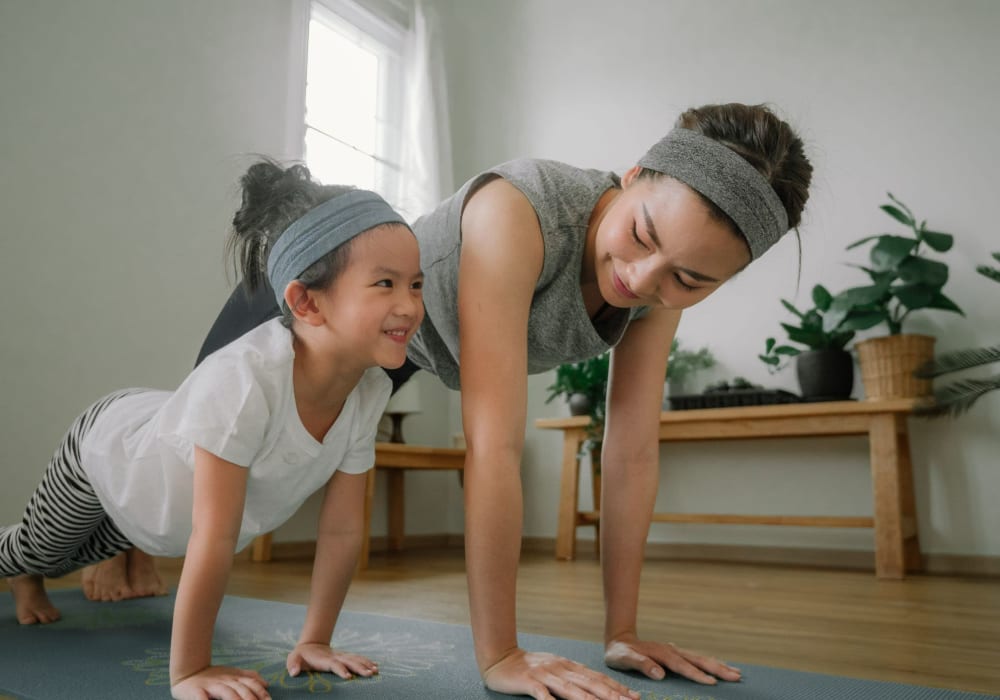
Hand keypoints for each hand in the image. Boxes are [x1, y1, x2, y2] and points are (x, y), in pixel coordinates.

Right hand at [170, 666, 268, 699]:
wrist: (188, 671)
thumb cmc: (213, 676)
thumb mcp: (232, 674)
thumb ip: (249, 678)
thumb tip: (266, 683)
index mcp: (234, 677)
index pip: (251, 683)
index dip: (260, 692)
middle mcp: (225, 681)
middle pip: (241, 689)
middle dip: (251, 698)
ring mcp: (211, 686)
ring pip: (226, 692)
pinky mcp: (196, 691)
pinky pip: (202, 697)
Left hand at [286, 642, 378, 679]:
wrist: (311, 644)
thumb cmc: (301, 655)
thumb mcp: (293, 658)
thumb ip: (293, 664)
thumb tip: (293, 672)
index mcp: (324, 659)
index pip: (334, 664)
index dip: (341, 670)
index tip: (348, 677)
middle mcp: (336, 656)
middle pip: (349, 661)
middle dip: (360, 667)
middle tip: (370, 674)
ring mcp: (342, 656)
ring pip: (356, 659)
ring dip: (366, 664)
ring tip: (376, 671)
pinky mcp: (345, 657)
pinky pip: (358, 659)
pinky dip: (367, 662)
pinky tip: (376, 667)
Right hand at [483, 647, 639, 699]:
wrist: (501, 657)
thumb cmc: (531, 667)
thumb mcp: (556, 668)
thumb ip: (574, 678)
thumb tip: (598, 688)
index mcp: (569, 666)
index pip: (597, 678)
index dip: (616, 687)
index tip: (634, 697)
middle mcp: (560, 668)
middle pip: (588, 683)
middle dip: (610, 694)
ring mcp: (544, 674)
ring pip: (569, 688)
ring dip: (587, 699)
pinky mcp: (528, 682)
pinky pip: (541, 693)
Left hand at [604, 634, 740, 684]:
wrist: (619, 640)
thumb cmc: (620, 653)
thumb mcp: (624, 659)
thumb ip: (641, 664)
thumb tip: (659, 673)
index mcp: (661, 653)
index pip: (682, 666)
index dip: (697, 674)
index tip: (712, 682)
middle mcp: (672, 650)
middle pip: (698, 660)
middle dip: (717, 668)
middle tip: (736, 676)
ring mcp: (675, 651)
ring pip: (700, 658)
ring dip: (718, 665)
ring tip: (736, 672)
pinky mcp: (676, 654)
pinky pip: (696, 659)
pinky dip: (710, 663)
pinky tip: (720, 666)